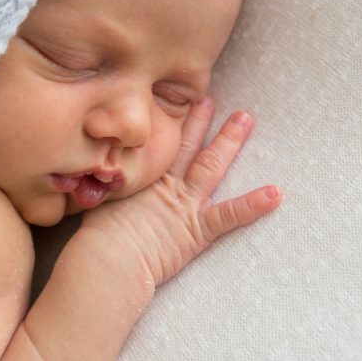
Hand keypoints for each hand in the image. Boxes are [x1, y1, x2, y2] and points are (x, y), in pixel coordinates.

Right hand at [77, 97, 281, 288]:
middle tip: (211, 99)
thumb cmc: (98, 239)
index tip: (179, 101)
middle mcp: (167, 186)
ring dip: (229, 142)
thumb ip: (103, 187)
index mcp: (143, 180)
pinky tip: (276, 194)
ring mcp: (185, 205)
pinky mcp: (197, 230)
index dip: (170, 122)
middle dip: (202, 121)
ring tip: (245, 119)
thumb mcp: (98, 204)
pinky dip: (253, 205)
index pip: (160, 144)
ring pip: (211, 166)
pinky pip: (230, 215)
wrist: (108, 261)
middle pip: (188, 146)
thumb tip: (85, 172)